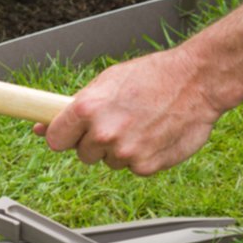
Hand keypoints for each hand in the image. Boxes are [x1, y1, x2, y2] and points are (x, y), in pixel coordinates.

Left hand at [36, 43, 223, 175]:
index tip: (69, 134)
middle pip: (83, 153)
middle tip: (119, 121)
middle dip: (96, 141)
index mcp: (88, 108)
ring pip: (109, 161)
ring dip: (121, 148)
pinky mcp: (145, 166)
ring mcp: (124, 153)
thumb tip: (44, 126)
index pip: (55, 139)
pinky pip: (133, 167)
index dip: (63, 136)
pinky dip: (142, 155)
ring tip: (142, 123)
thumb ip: (77, 107)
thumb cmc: (154, 76)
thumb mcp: (108, 81)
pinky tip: (154, 134)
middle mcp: (103, 133)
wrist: (198, 82)